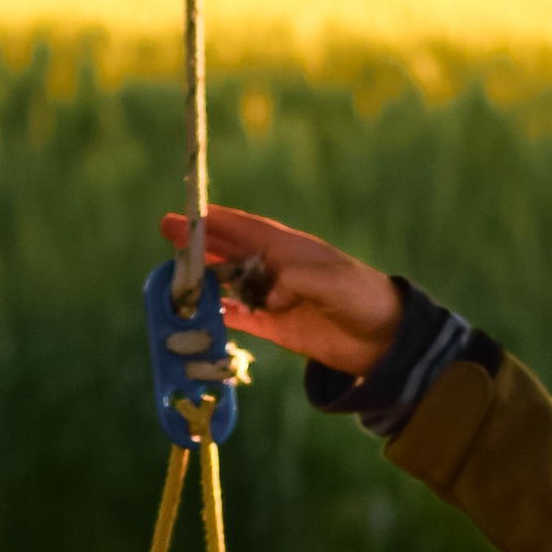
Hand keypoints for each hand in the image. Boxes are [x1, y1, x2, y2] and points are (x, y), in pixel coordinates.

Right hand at [158, 205, 400, 377]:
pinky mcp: (277, 327)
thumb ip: (297, 279)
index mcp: (288, 248)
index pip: (243, 228)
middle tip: (166, 235)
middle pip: (229, 252)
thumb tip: (265, 291)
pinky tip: (198, 314)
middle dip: (198, 244)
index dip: (214, 220)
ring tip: (174, 278)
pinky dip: (220, 316)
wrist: (384, 338)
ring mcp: (274, 298)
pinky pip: (241, 318)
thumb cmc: (363, 297)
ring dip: (203, 281)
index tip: (186, 212)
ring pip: (230, 285)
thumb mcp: (333, 281)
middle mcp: (276, 269)